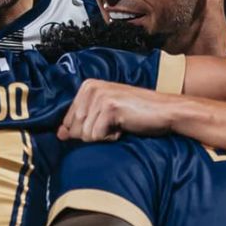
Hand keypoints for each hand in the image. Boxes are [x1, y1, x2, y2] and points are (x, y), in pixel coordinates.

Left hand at [58, 81, 179, 141]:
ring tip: (119, 125)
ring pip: (85, 134)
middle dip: (93, 135)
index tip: (105, 124)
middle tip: (114, 125)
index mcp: (87, 86)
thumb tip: (60, 134)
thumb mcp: (105, 114)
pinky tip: (123, 128)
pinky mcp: (110, 107)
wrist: (166, 111)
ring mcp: (100, 96)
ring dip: (103, 137)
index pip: (68, 120)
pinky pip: (96, 136)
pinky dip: (110, 139)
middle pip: (74, 128)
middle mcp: (90, 88)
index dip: (84, 131)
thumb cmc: (137, 114)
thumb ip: (81, 121)